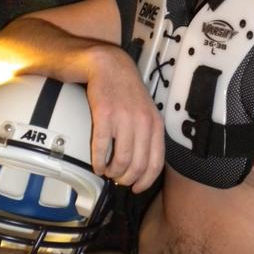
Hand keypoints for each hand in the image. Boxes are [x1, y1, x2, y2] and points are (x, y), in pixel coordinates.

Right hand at [85, 45, 164, 192]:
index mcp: (156, 124)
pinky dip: (98, 162)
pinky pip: (101, 147)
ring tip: (107, 172)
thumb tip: (142, 164)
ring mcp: (123, 119)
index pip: (156, 162)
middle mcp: (143, 123)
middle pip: (137, 165)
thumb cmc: (127, 90)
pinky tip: (97, 165)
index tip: (136, 188)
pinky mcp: (104, 115)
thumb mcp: (147, 110)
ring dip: (112, 172)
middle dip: (126, 179)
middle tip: (118, 180)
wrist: (109, 64)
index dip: (145, 181)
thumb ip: (148, 134)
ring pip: (120, 160)